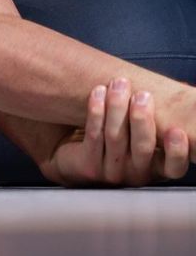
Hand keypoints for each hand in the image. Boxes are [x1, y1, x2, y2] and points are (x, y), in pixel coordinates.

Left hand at [47, 78, 190, 186]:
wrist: (76, 159)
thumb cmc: (119, 140)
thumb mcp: (143, 134)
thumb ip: (160, 119)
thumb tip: (183, 89)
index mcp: (156, 167)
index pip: (174, 167)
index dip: (177, 151)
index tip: (176, 130)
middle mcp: (137, 174)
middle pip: (142, 147)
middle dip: (142, 118)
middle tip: (142, 95)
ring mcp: (112, 172)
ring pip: (116, 137)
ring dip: (117, 107)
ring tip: (119, 84)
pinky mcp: (88, 166)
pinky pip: (93, 135)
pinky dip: (96, 111)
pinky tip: (97, 92)